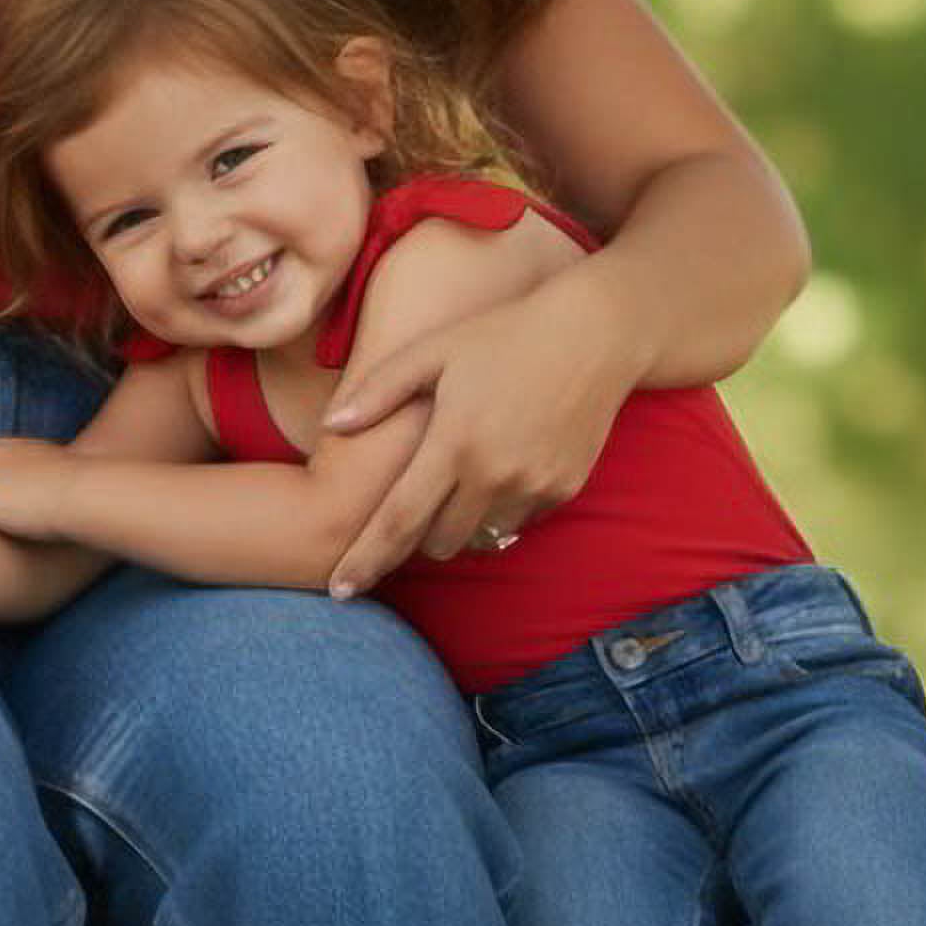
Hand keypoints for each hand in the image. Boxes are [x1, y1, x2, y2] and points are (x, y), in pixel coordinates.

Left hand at [320, 269, 635, 597]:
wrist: (594, 334)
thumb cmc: (503, 333)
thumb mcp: (434, 350)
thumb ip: (378, 391)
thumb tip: (331, 426)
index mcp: (453, 442)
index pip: (398, 522)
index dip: (366, 560)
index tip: (340, 591)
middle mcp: (495, 475)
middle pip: (438, 543)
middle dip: (419, 534)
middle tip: (420, 496)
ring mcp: (534, 486)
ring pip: (480, 538)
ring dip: (463, 522)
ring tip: (466, 474)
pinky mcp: (564, 490)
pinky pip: (519, 522)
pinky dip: (502, 508)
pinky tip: (506, 464)